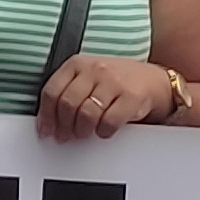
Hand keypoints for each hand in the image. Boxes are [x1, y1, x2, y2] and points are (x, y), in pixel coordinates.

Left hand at [38, 53, 174, 140]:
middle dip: (63, 126)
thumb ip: (68, 92)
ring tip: (84, 133)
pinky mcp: (131, 96)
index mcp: (77, 63)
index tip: (46, 131)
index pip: (52, 91)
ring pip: (86, 114)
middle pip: (67, 104)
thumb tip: (48, 121)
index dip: (46, 116)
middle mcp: (95, 69)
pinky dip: (103, 132)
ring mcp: (113, 81)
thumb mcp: (87, 78)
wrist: (152, 81)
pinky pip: (109, 122)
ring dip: (82, 130)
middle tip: (66, 136)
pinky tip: (103, 130)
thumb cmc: (115, 82)